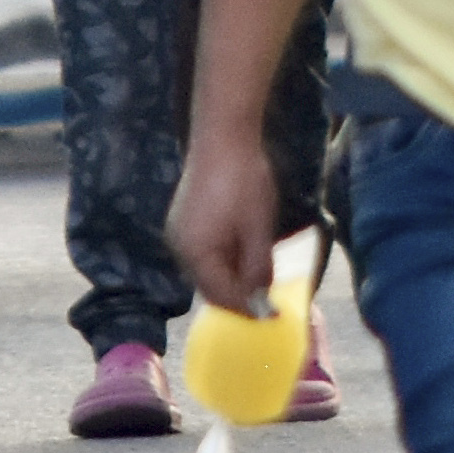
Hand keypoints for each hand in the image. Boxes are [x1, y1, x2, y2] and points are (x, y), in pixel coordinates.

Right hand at [164, 130, 277, 324]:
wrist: (224, 136)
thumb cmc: (244, 181)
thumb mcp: (258, 230)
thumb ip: (258, 269)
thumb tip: (261, 300)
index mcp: (195, 253)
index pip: (221, 296)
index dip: (248, 309)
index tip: (273, 315)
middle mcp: (180, 248)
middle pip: (211, 287)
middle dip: (239, 295)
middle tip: (270, 299)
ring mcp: (180, 234)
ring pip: (208, 271)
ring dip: (233, 278)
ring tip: (263, 276)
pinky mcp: (185, 222)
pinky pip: (205, 254)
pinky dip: (226, 261)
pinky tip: (247, 253)